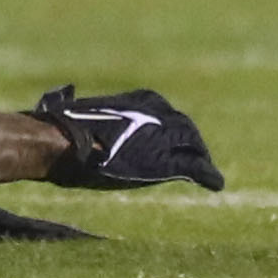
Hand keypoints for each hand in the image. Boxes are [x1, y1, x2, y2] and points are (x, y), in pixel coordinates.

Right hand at [30, 85, 223, 191]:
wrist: (64, 142)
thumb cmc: (62, 126)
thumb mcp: (77, 107)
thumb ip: (88, 107)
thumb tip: (69, 92)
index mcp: (144, 99)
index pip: (168, 115)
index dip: (170, 131)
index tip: (167, 142)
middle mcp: (162, 113)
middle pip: (186, 130)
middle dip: (190, 145)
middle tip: (193, 158)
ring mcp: (168, 137)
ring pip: (194, 148)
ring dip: (198, 159)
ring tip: (205, 172)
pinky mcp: (169, 162)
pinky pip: (199, 169)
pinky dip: (209, 176)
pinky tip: (215, 184)